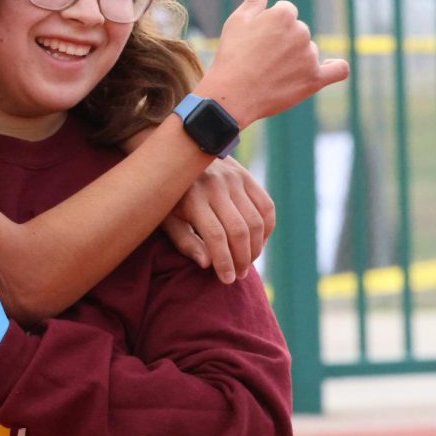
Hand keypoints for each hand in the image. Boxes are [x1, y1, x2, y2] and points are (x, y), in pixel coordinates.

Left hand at [162, 157, 274, 283]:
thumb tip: (206, 263)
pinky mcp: (246, 176)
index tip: (227, 280)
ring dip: (256, 247)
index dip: (224, 261)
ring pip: (256, 221)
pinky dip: (267, 228)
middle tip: (239, 274)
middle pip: (239, 230)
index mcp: (192, 198)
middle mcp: (215, 186)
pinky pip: (266, 206)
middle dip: (242, 258)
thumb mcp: (168, 219)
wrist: (178, 155)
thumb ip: (185, 242)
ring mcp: (233, 179)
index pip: (215, 236)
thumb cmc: (171, 196)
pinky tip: (259, 242)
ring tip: (248, 262)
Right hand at [198, 0, 349, 125]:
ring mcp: (310, 56)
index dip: (270, 25)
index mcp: (283, 14)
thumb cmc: (232, 55)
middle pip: (298, 31)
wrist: (233, 93)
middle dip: (284, 41)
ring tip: (273, 73)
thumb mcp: (238, 21)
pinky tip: (327, 67)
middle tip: (262, 58)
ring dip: (297, 58)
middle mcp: (301, 32)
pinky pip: (338, 70)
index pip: (286, 12)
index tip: (257, 40)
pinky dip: (335, 67)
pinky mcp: (315, 79)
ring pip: (309, 51)